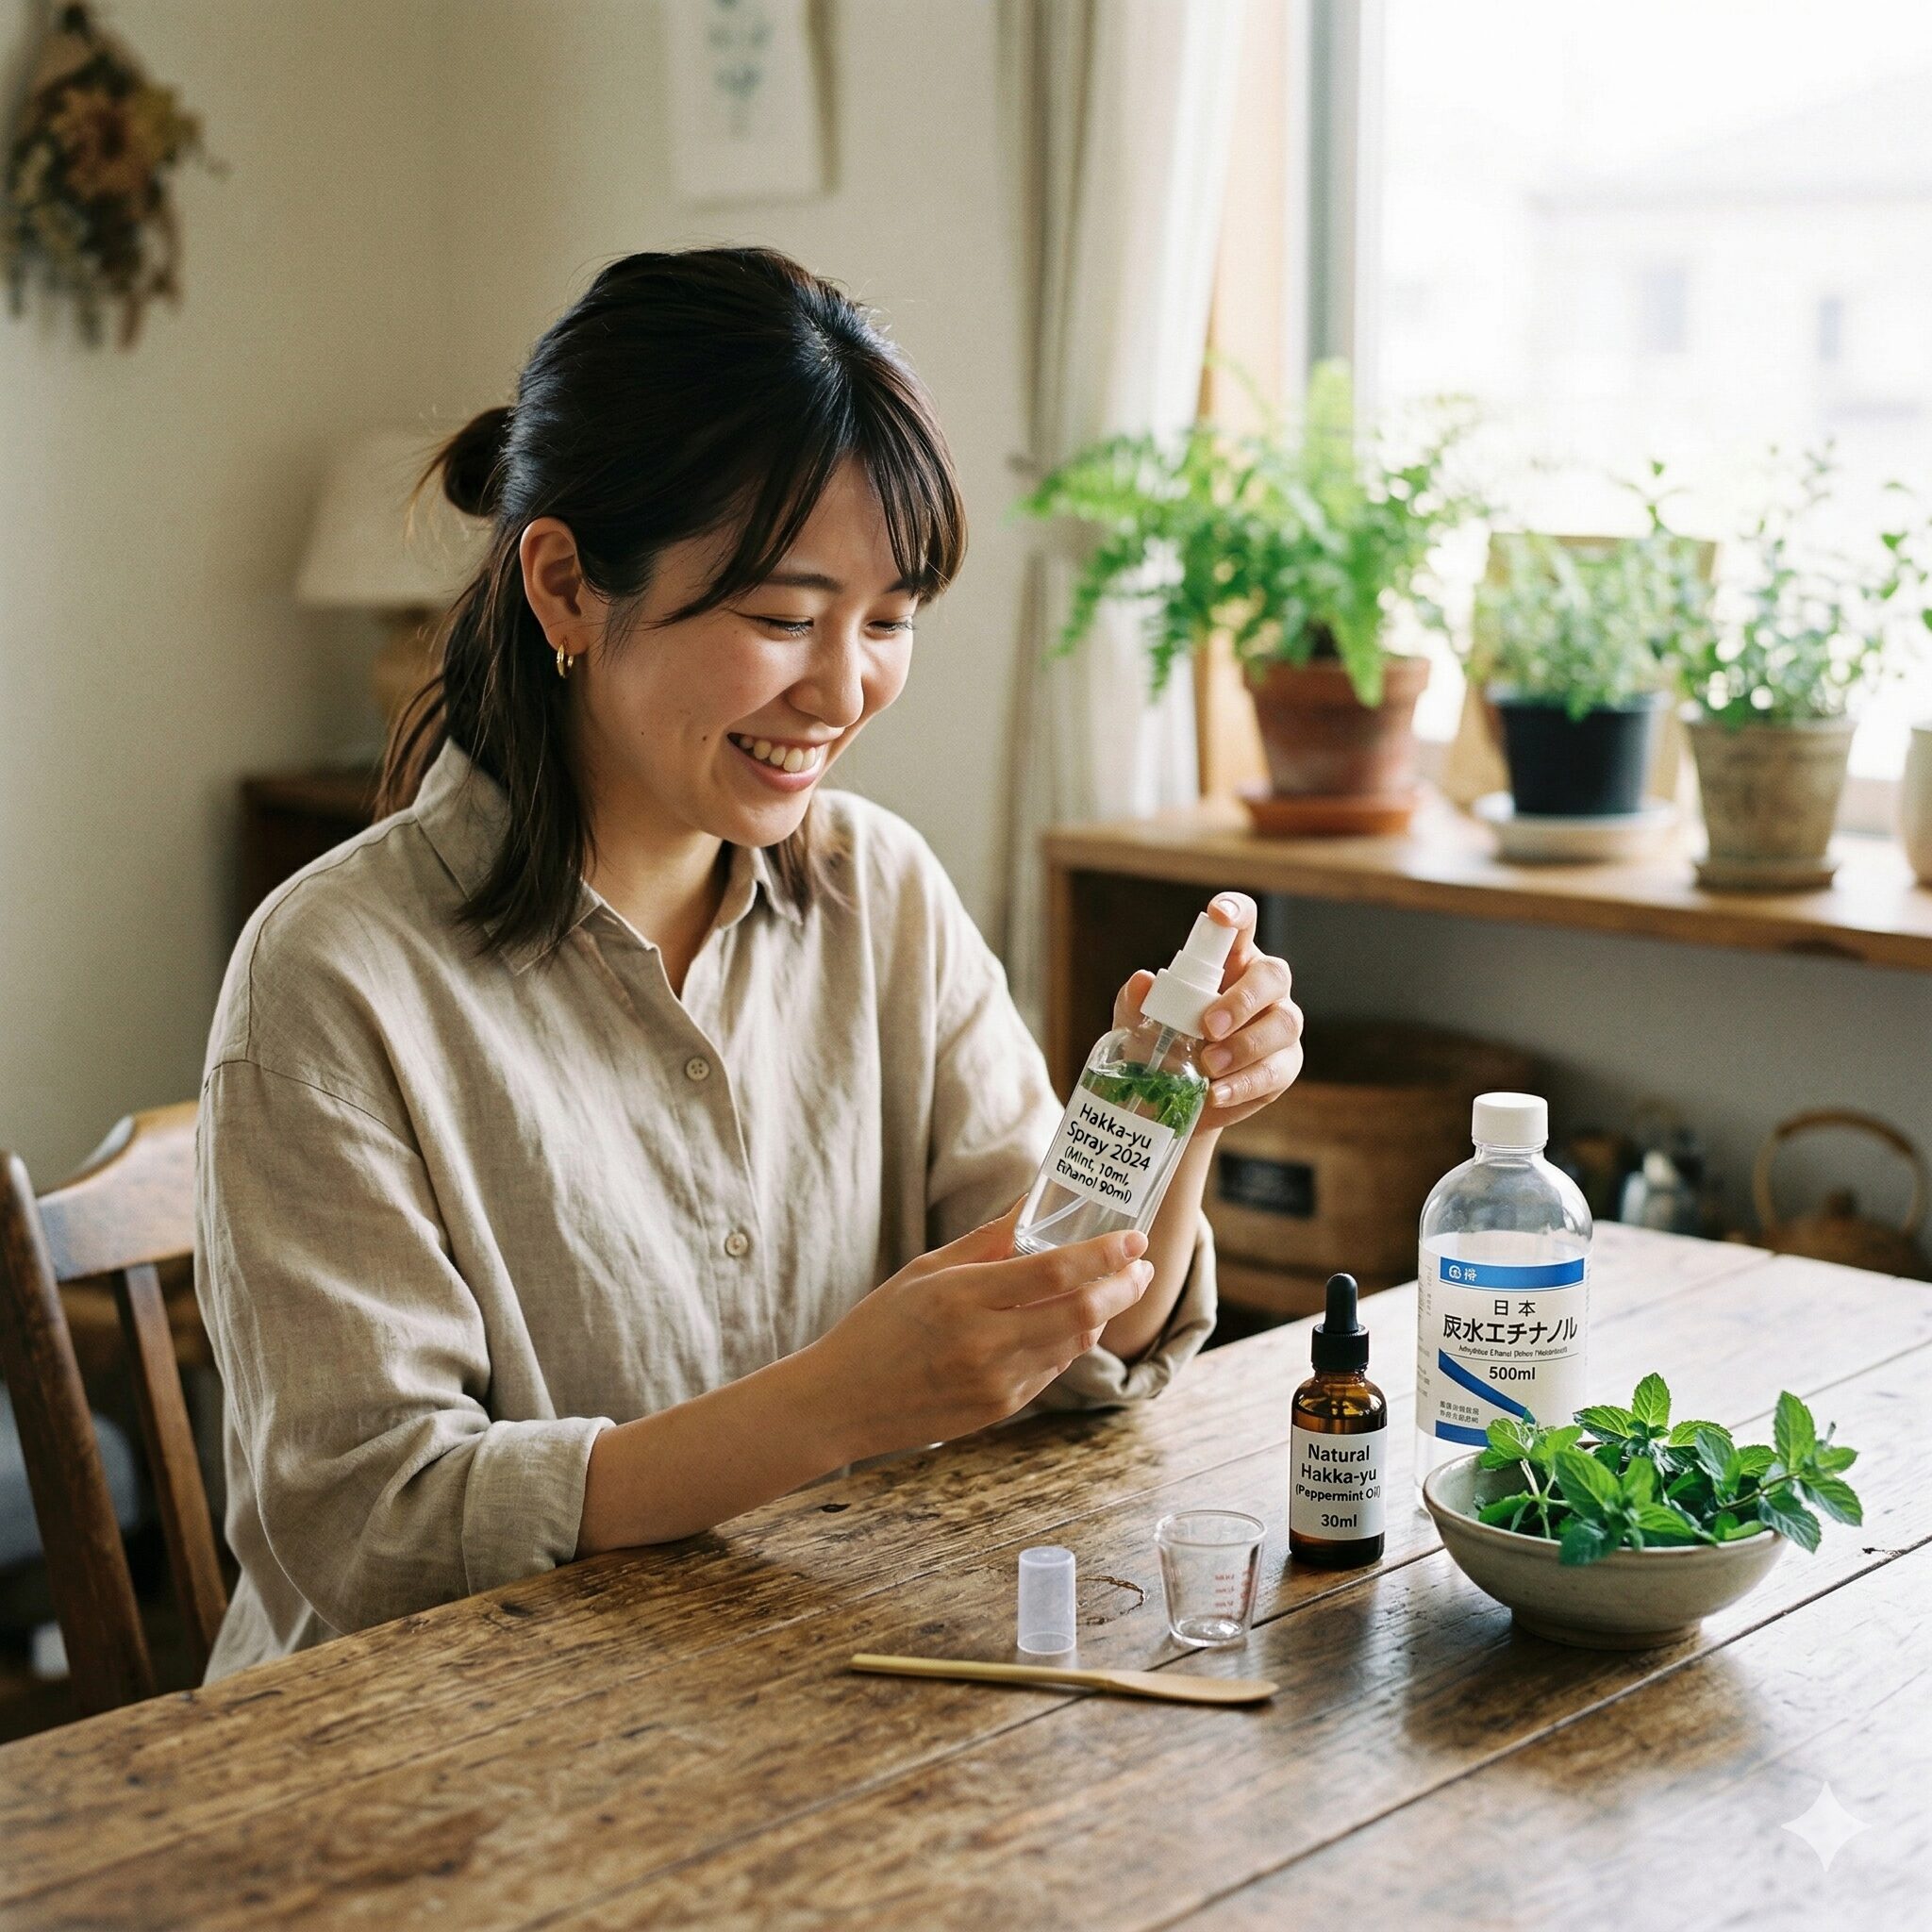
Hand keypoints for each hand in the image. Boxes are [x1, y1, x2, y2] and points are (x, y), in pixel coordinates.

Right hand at [810, 1204, 1153, 1459]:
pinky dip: (1068, 1342)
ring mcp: (996, 1382)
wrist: (841, 1402)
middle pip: (1082, 1312)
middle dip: (1124, 1287)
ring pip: (1075, 1344)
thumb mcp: (926, 1269)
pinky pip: (1052, 1369)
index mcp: (963, 1298)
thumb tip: (1034, 1200)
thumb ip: (989, 1239)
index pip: (1054, 1271)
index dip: (1104, 1253)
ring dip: (1101, 1315)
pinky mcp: (1000, 1409)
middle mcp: (985, 1343)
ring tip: (1110, 1288)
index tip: (1134, 1238)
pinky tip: (1066, 1323)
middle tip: (1142, 1266)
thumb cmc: (879, 1325)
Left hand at [1114, 892, 1303, 1134]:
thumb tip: (1142, 982)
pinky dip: (1245, 1083)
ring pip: (1284, 1023)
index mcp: (1229, 961)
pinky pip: (1277, 1070)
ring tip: (1207, 1066)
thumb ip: (1136, 1002)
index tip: (1218, 915)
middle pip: (1273, 975)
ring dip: (1244, 1046)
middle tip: (1207, 1027)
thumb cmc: (1158, 1046)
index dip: (1235, 911)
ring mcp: (1279, 1026)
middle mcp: (1262, 987)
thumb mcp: (1137, 1024)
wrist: (1170, 1101)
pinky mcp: (1285, 1065)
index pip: (1241, 923)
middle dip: (1242, 999)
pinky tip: (1217, 1093)